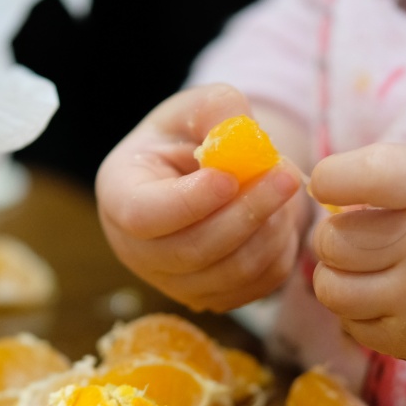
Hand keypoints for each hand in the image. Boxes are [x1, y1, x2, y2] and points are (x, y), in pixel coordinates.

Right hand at [95, 84, 306, 311]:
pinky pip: (255, 287)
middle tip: (287, 176)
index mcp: (119, 195)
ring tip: (284, 188)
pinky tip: (280, 216)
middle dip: (247, 213)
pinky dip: (278, 252)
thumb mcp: (196, 108)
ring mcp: (172, 282)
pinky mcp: (210, 297)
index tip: (230, 178)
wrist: (200, 173)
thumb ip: (216, 110)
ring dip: (269, 230)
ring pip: (229, 273)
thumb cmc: (189, 135)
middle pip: (192, 251)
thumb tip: (241, 132)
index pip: (144, 215)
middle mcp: (136, 250)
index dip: (190, 202)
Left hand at [308, 143, 405, 371]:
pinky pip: (353, 325)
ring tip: (372, 265)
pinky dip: (360, 310)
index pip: (349, 177)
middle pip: (331, 242)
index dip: (330, 178)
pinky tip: (392, 295)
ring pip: (330, 289)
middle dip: (339, 233)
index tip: (333, 183)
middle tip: (368, 231)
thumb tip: (316, 192)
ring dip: (341, 274)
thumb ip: (388, 174)